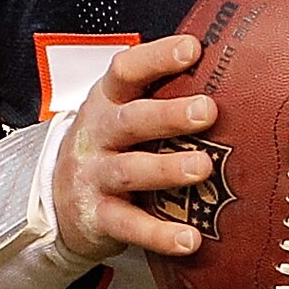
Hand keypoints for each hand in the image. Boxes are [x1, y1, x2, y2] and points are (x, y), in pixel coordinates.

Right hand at [50, 35, 221, 262]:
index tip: (191, 49)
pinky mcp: (98, 216)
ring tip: (203, 168)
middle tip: (207, 110)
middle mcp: (98, 134)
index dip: (156, 58)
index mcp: (107, 101)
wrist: (56, 197)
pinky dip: (159, 234)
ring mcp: (94, 176)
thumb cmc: (108, 146)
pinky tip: (189, 238)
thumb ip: (160, 94)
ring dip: (166, 169)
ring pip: (130, 171)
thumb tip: (232, 70)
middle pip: (130, 121)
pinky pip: (129, 225)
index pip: (126, 71)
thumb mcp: (121, 112)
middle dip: (168, 115)